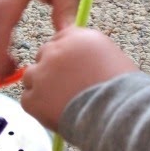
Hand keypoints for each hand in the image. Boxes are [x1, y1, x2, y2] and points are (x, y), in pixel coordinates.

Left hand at [21, 26, 138, 129]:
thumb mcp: (110, 56)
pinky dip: (38, 107)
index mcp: (78, 37)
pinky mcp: (32, 97)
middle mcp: (56, 50)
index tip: (71, 68)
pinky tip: (56, 112)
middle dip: (51, 69)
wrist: (116, 113)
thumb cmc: (122, 88)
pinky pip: (27, 99)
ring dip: (42, 86)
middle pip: (43, 55)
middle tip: (66, 86)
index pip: (60, 39)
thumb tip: (75, 57)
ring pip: (31, 76)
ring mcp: (42, 73)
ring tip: (60, 101)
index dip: (65, 56)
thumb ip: (87, 50)